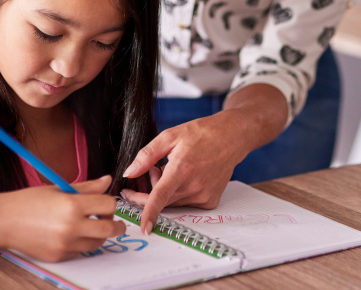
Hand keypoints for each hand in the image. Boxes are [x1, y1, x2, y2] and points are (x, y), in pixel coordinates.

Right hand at [0, 175, 125, 261]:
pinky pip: (81, 251)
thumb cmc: (31, 201)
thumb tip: (107, 180)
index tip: (107, 202)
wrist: (5, 221)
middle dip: (116, 225)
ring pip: (97, 242)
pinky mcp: (59, 256)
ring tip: (92, 225)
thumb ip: (87, 187)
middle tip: (114, 221)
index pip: (108, 205)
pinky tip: (74, 233)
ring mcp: (65, 244)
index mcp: (72, 205)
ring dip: (100, 234)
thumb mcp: (60, 188)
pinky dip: (83, 243)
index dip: (110, 202)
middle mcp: (71, 226)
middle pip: (108, 229)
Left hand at [120, 111, 248, 234]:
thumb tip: (129, 172)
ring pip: (173, 203)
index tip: (144, 228)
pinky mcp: (210, 201)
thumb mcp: (170, 136)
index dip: (150, 213)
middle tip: (151, 171)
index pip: (161, 196)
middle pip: (163, 201)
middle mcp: (194, 186)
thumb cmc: (200, 133)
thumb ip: (147, 155)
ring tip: (169, 168)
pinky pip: (186, 203)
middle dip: (149, 191)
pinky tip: (184, 177)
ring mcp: (204, 196)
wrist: (230, 138)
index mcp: (182, 169)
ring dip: (165, 191)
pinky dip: (179, 193)